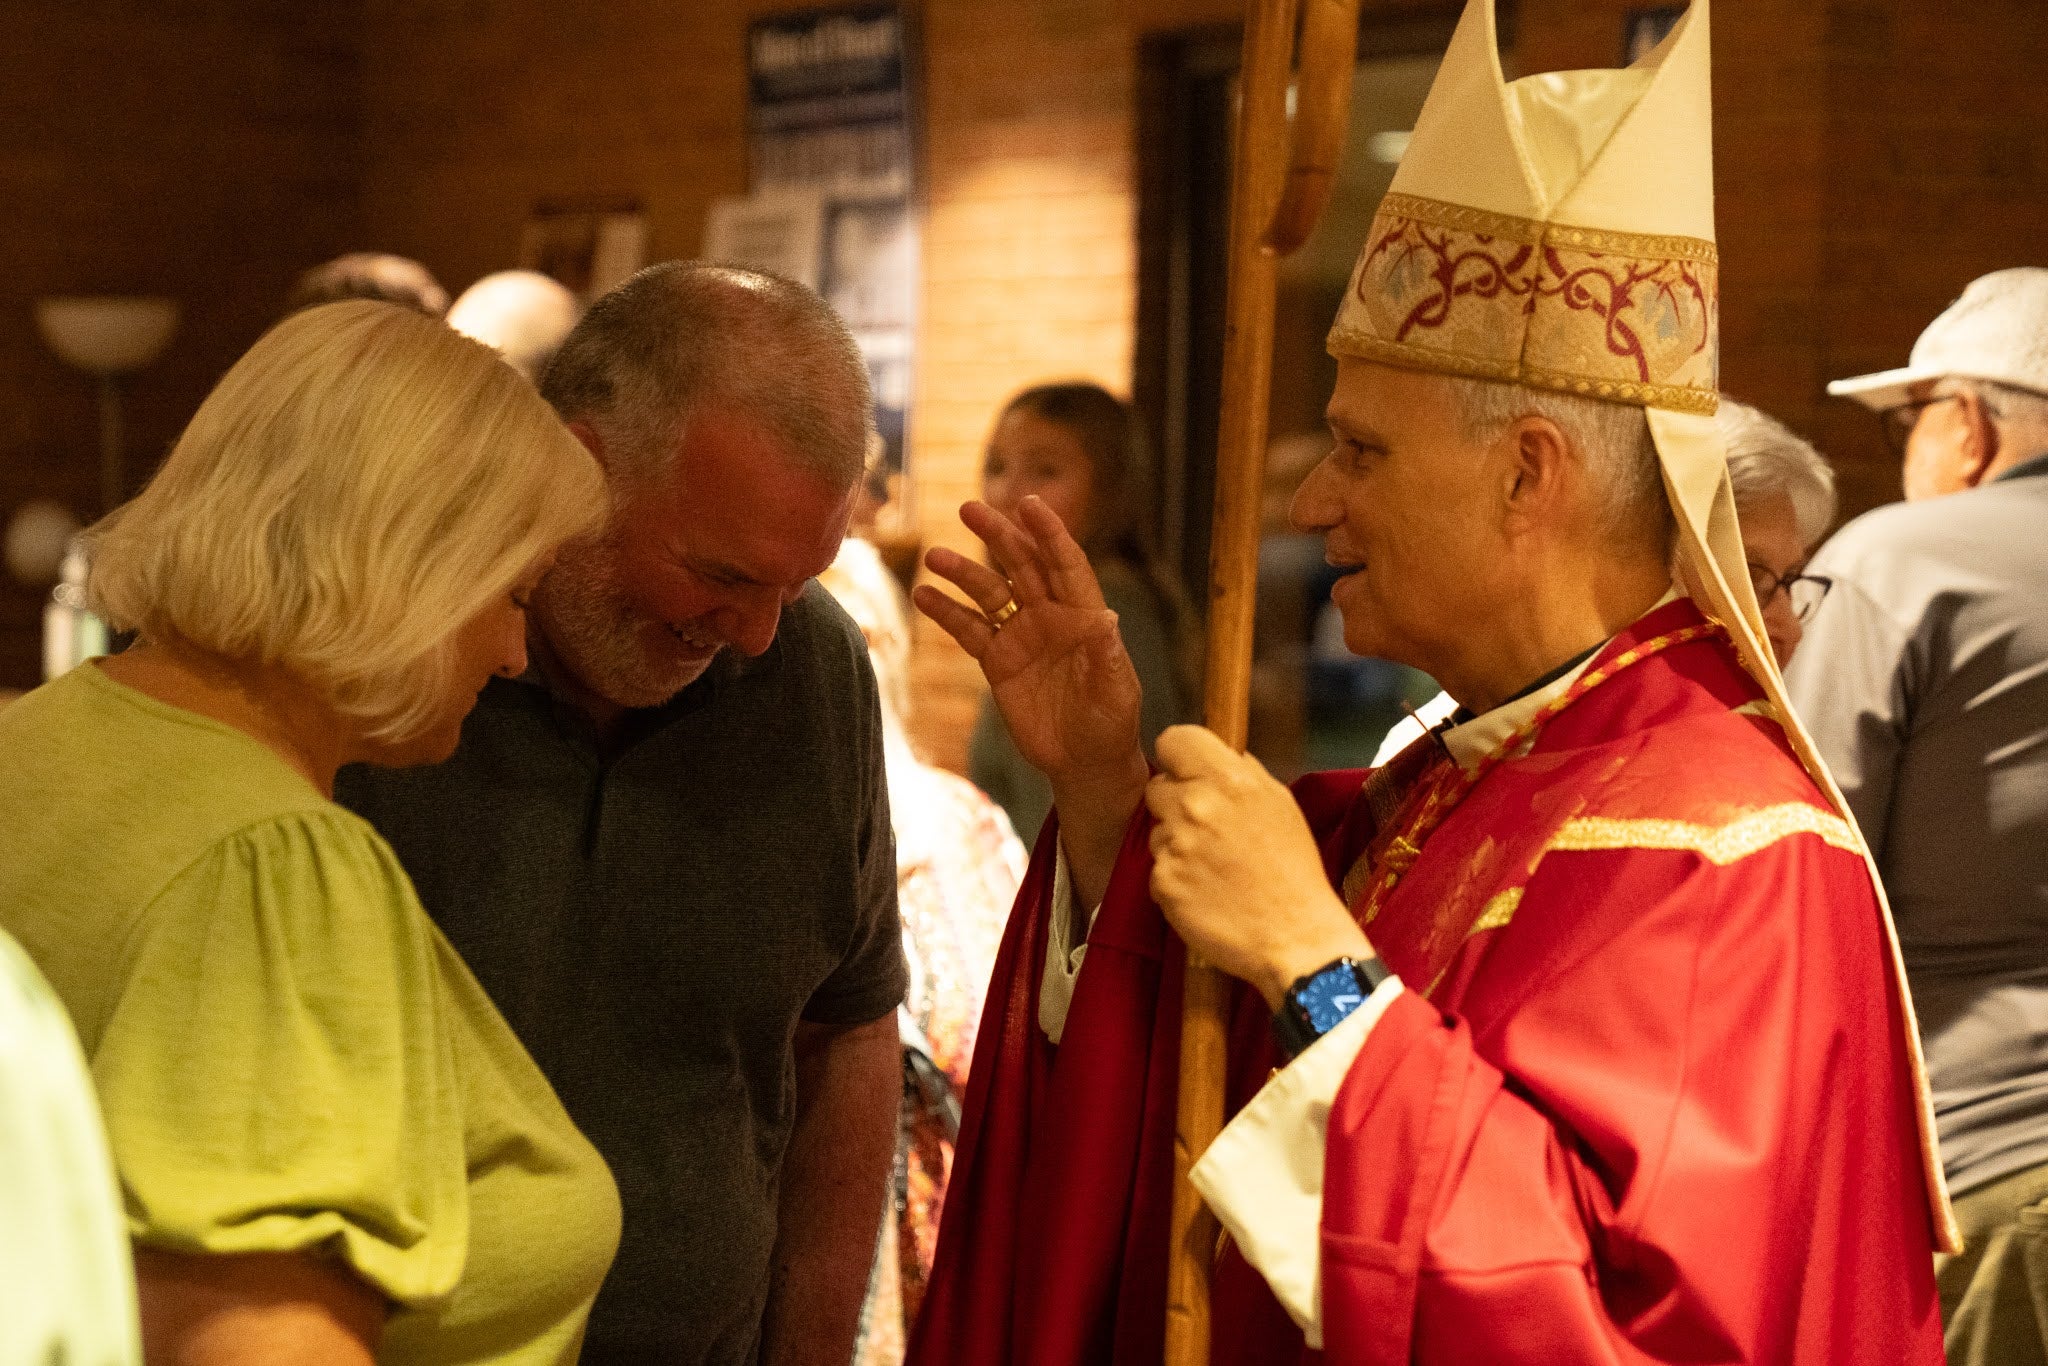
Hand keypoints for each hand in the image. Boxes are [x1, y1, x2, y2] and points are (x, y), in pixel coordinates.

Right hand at [915, 497, 1145, 799]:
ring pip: (988, 592)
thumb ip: (1106, 656)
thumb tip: (1106, 619)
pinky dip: (946, 612)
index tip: (1029, 504)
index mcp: (1082, 615)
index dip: (1048, 533)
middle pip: (1021, 564)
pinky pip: (969, 630)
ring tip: (933, 557)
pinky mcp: (998, 661)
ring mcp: (1021, 636)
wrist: (1085, 761)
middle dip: (998, 534)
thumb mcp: (1116, 691)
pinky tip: (924, 595)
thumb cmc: (1111, 723)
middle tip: (969, 507)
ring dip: (962, 572)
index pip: (1064, 564)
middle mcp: (1050, 617)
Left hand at [1145, 725, 1371, 1008]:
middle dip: (1175, 802)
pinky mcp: (1162, 882)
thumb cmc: (1293, 872)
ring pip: (1156, 830)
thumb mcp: (1280, 805)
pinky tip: (1205, 891)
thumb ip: (1244, 772)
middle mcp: (1197, 806)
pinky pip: (1156, 868)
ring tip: (1214, 867)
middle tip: (1206, 828)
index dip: (1178, 756)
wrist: (1295, 937)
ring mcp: (1176, 845)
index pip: (1173, 739)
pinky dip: (1175, 878)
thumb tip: (1220, 753)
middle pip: (1156, 786)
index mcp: (1231, 779)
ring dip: (1175, 843)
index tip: (1186, 771)